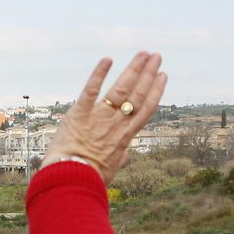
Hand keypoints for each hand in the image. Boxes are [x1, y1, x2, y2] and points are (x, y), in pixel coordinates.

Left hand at [41, 52, 166, 183]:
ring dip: (133, 69)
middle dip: (148, 74)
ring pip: (121, 89)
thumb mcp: (110, 170)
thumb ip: (120, 159)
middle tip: (156, 57)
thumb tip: (126, 156)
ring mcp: (99, 117)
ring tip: (143, 54)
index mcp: (125, 137)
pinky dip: (99, 74)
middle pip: (137, 94)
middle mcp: (116, 124)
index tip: (162, 77)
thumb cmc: (90, 179)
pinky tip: (108, 59)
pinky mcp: (79, 113)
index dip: (155, 91)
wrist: (70, 180)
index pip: (145, 110)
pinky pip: (91, 90)